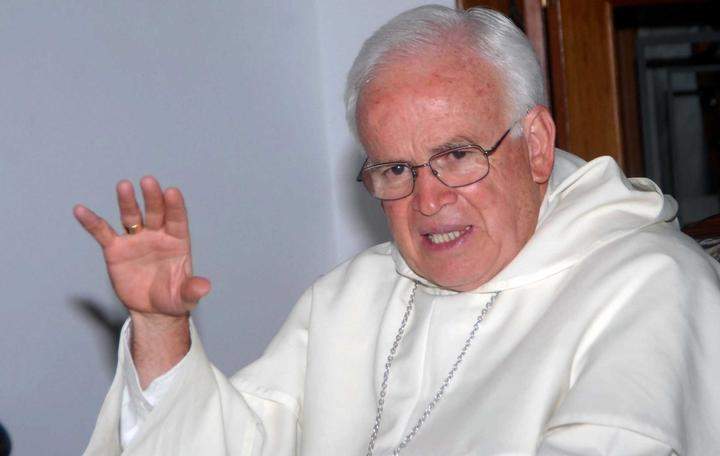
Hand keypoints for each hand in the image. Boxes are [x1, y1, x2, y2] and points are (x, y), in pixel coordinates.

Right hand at [74, 176, 210, 320]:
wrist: (152, 310)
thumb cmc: (173, 298)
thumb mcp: (185, 298)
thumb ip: (192, 290)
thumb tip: (204, 287)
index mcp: (177, 241)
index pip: (177, 220)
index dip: (175, 206)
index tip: (172, 192)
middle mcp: (156, 235)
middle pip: (155, 212)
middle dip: (152, 197)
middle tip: (148, 181)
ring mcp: (135, 240)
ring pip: (131, 216)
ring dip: (127, 201)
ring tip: (124, 185)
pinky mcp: (116, 250)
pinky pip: (102, 233)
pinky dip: (92, 222)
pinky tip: (81, 210)